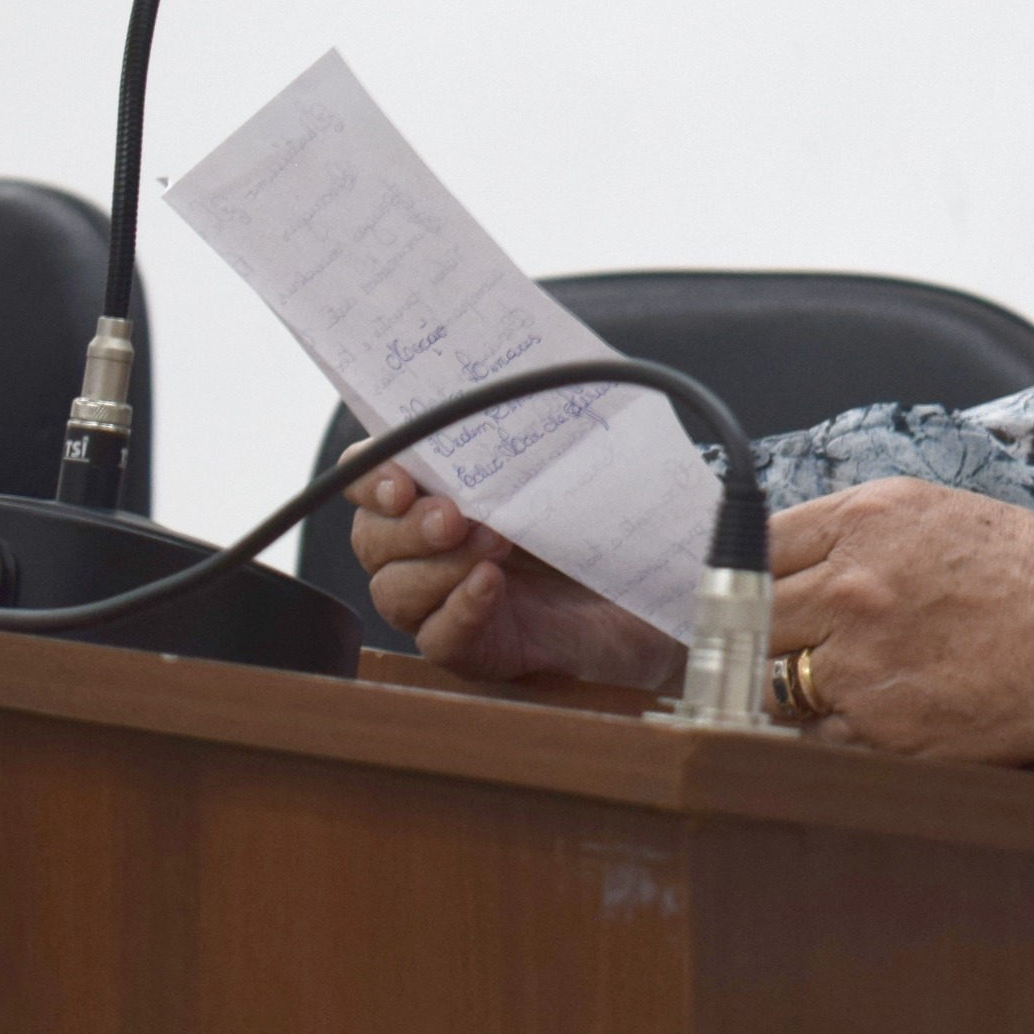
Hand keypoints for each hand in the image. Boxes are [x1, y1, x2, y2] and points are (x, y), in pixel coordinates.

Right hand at [349, 464, 680, 693]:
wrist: (663, 593)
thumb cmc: (610, 522)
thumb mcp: (572, 464)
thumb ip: (533, 432)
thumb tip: (520, 384)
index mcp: (440, 492)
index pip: (370, 480)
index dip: (371, 478)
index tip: (403, 481)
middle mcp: (430, 549)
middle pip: (373, 540)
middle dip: (408, 526)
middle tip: (455, 516)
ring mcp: (447, 602)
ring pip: (394, 591)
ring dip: (436, 567)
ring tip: (493, 546)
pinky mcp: (476, 649)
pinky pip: (438, 638)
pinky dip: (458, 609)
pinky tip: (490, 587)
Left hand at [768, 479, 1033, 765]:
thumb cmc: (1010, 565)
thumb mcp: (922, 510)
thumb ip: (842, 529)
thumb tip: (768, 558)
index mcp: (860, 525)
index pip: (752, 551)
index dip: (742, 576)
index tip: (742, 594)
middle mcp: (851, 593)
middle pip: (749, 623)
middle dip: (760, 634)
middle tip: (782, 642)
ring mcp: (862, 668)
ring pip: (771, 688)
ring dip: (790, 687)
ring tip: (836, 679)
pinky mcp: (882, 734)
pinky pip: (813, 740)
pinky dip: (829, 732)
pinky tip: (870, 712)